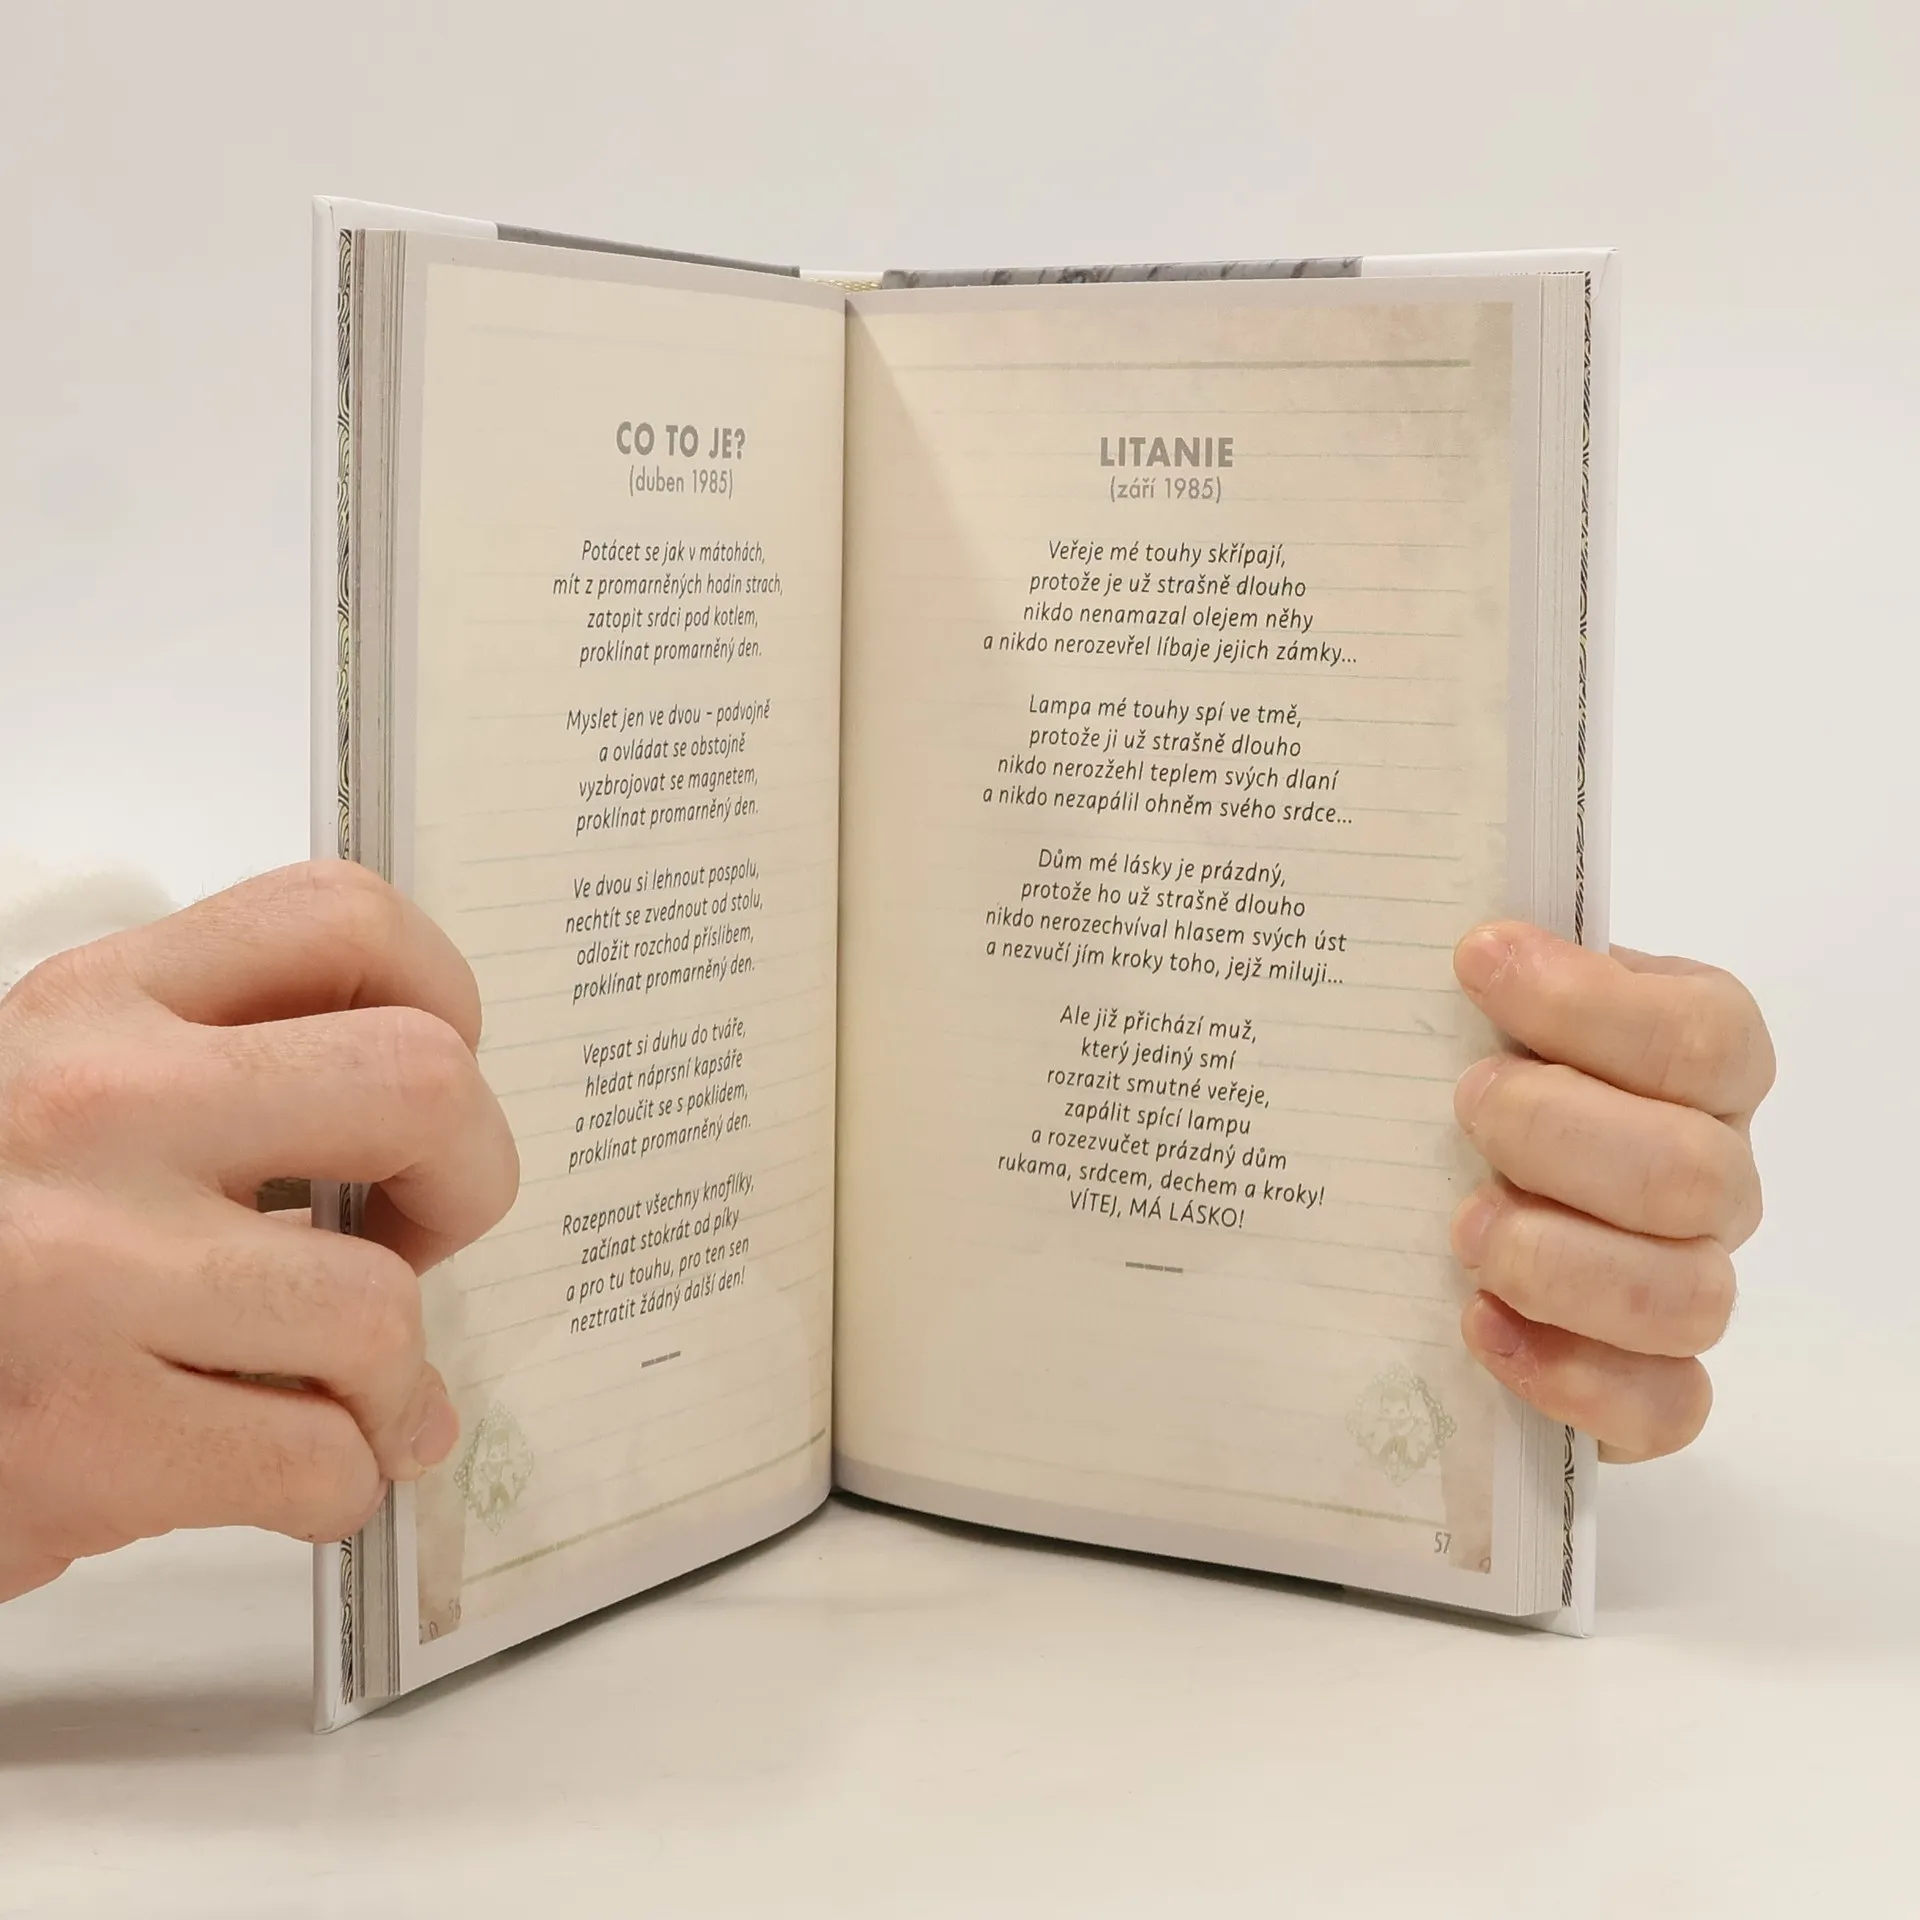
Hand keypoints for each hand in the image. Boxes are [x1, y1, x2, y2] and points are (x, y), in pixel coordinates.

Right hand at [0, 862, 517, 1600]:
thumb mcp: (55, 1100)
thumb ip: (218, 1091)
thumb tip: (414, 1199)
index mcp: (96, 1006)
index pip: (342, 918)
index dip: (441, 996)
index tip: (428, 1080)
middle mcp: (97, 1114)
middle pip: (420, 1083)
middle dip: (469, 1175)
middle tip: (425, 1231)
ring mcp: (88, 1277)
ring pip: (380, 1309)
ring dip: (393, 1377)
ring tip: (347, 1390)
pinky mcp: (80, 1442)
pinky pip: (318, 1458)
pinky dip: (341, 1483)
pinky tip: (298, 1471)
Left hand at [1450, 922, 1772, 1461]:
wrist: (1443, 1206)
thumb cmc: (1475, 1076)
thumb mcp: (1483, 1008)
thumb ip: (1490, 973)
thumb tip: (1459, 935)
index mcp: (1695, 1064)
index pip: (1702, 1035)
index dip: (1590, 1004)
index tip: (1477, 963)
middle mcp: (1711, 1174)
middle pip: (1694, 1173)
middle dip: (1561, 1136)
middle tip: (1466, 1108)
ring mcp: (1687, 1282)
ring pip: (1688, 1296)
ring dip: (1560, 1261)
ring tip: (1461, 1227)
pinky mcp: (1649, 1384)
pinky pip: (1664, 1408)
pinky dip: (1572, 1376)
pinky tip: (1480, 1325)